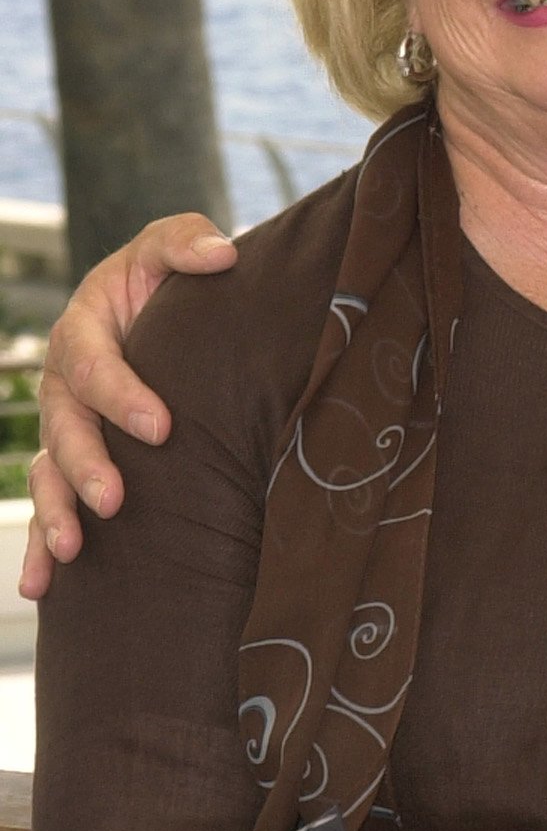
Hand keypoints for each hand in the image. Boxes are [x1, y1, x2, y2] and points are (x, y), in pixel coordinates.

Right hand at [20, 213, 234, 594]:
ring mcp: (63, 429)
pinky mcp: (70, 465)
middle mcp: (64, 384)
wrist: (155, 314)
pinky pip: (47, 509)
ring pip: (48, 475)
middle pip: (66, 430)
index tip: (163, 427)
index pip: (94, 365)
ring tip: (75, 550)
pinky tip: (41, 588)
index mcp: (84, 329)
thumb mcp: (171, 247)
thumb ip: (187, 241)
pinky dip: (40, 549)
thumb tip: (223, 254)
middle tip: (116, 500)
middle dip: (88, 467)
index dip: (123, 396)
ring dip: (56, 515)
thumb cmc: (166, 281)